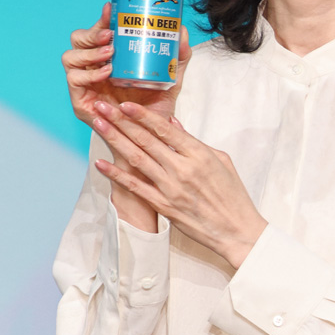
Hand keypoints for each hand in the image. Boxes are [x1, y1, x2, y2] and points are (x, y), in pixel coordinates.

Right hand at [62, 2, 191, 128]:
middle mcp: (93, 66)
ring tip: (109, 54)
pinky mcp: (80, 101)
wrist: (151, 138)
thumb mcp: (171, 77)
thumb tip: (181, 31)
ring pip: (70, 57)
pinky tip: (105, 74)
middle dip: (91, 33)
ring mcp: (84, 83)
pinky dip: (88, 75)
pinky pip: (73, 81)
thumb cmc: (156, 106)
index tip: (110, 8)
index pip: (99, 31)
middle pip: (77, 39)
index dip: (102, 18)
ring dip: (88, 53)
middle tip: (110, 35)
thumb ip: (178, 56)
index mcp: (109, 56)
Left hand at [90, 99, 267, 269]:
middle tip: (102, 107)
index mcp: (198, 155)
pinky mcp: (164, 206)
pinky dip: (117, 175)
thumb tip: (173, 125)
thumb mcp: (221, 160)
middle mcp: (182, 169)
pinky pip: (136, 188)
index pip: (165, 130)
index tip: (125, 104)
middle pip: (146, 140)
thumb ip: (194, 142)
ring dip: (115, 140)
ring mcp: (171, 188)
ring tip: (98, 125)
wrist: (236, 230)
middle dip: (121, 121)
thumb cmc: (232, 195)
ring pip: (137, 159)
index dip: (143, 115)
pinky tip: (101, 164)